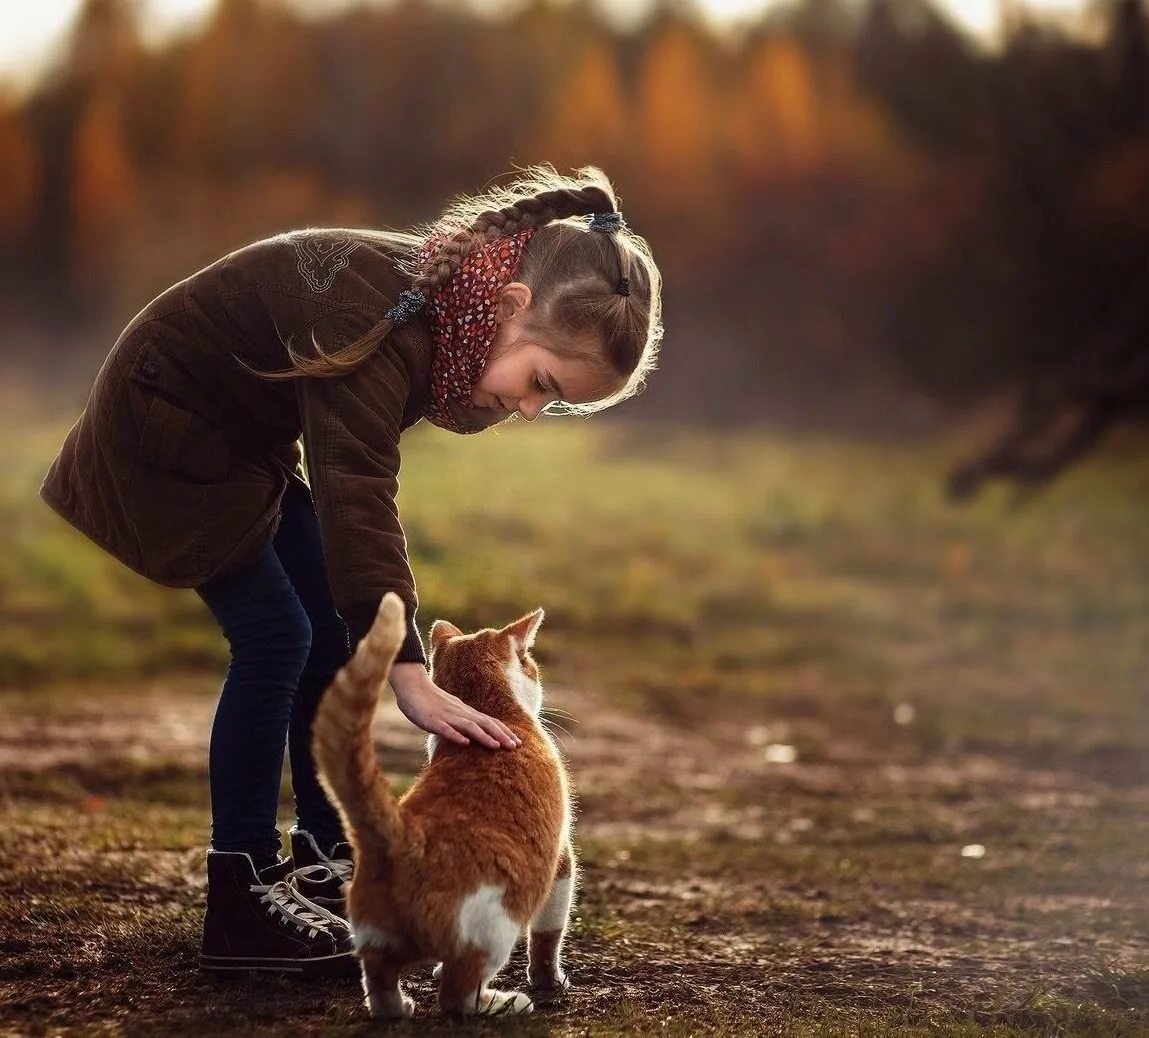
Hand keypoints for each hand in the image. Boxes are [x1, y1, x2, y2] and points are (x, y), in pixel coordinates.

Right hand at [390, 663, 519, 749]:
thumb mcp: (451, 712)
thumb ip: (463, 721)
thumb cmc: (431, 701)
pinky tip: (465, 743)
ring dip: (484, 736)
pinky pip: (445, 728)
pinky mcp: (431, 720)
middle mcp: (459, 713)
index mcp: (465, 712)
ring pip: (468, 726)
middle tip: (516, 746)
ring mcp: (446, 716)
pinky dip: (455, 735)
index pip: (489, 722)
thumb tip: (474, 735)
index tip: (518, 742)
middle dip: (500, 735)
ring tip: (497, 746)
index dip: (504, 732)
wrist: (411, 686)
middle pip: (484, 723)